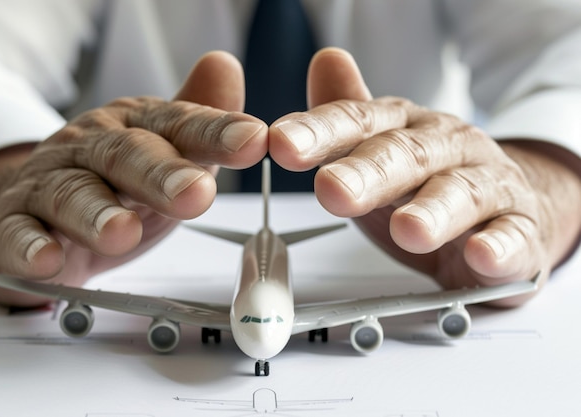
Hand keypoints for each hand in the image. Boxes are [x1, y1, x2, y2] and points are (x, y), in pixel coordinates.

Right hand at [0, 51, 267, 304]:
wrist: (34, 204)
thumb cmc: (110, 180)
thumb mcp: (161, 149)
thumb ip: (197, 123)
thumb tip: (228, 67)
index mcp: (133, 129)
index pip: (177, 124)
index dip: (215, 132)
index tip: (253, 141)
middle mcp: (90, 148)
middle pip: (125, 156)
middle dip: (161, 175)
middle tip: (196, 194)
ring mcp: (48, 184)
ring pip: (72, 194)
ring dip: (97, 214)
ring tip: (122, 232)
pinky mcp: (13, 224)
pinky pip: (17, 234)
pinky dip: (31, 246)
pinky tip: (48, 259)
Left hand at [269, 48, 580, 305]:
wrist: (507, 206)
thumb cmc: (431, 180)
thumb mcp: (381, 147)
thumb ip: (348, 118)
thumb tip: (323, 64)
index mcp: (406, 128)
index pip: (359, 122)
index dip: (319, 133)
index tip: (281, 144)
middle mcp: (447, 147)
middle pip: (407, 156)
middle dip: (368, 174)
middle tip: (332, 190)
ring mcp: (488, 186)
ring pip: (460, 195)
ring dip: (433, 212)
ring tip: (409, 230)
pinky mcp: (518, 229)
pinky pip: (511, 237)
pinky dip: (498, 247)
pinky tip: (482, 255)